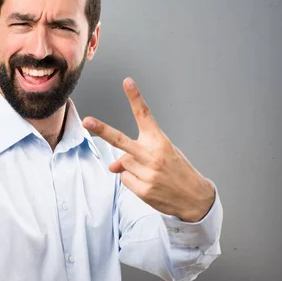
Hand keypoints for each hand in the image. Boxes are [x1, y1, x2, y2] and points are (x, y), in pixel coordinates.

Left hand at [83, 78, 213, 221]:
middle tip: (87, 121)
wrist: (194, 198)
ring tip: (150, 173)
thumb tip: (112, 166)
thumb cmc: (178, 171)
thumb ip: (137, 154)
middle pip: (120, 140)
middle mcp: (152, 155)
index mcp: (159, 141)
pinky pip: (125, 179)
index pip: (144, 115)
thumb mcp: (163, 155)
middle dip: (102, 130)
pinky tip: (149, 184)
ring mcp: (146, 173)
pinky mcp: (143, 189)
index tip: (127, 82)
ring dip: (131, 167)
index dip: (135, 97)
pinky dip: (132, 181)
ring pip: (122, 163)